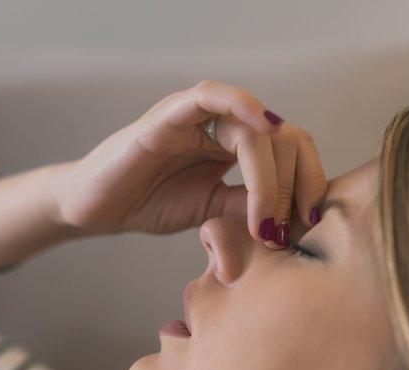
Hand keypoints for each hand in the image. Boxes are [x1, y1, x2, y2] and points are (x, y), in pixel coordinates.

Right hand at [50, 80, 328, 245]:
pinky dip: (242, 104)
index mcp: (236, 144)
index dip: (308, 182)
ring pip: (256, 130)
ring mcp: (197, 117)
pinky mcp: (168, 117)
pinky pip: (211, 98)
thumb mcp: (213, 211)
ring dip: (269, 175)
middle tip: (280, 232)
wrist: (99, 208)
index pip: (292, 149)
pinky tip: (265, 124)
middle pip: (284, 139)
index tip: (309, 224)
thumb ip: (248, 206)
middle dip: (292, 187)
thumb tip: (294, 221)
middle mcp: (222, 124)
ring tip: (264, 218)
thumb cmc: (150, 203)